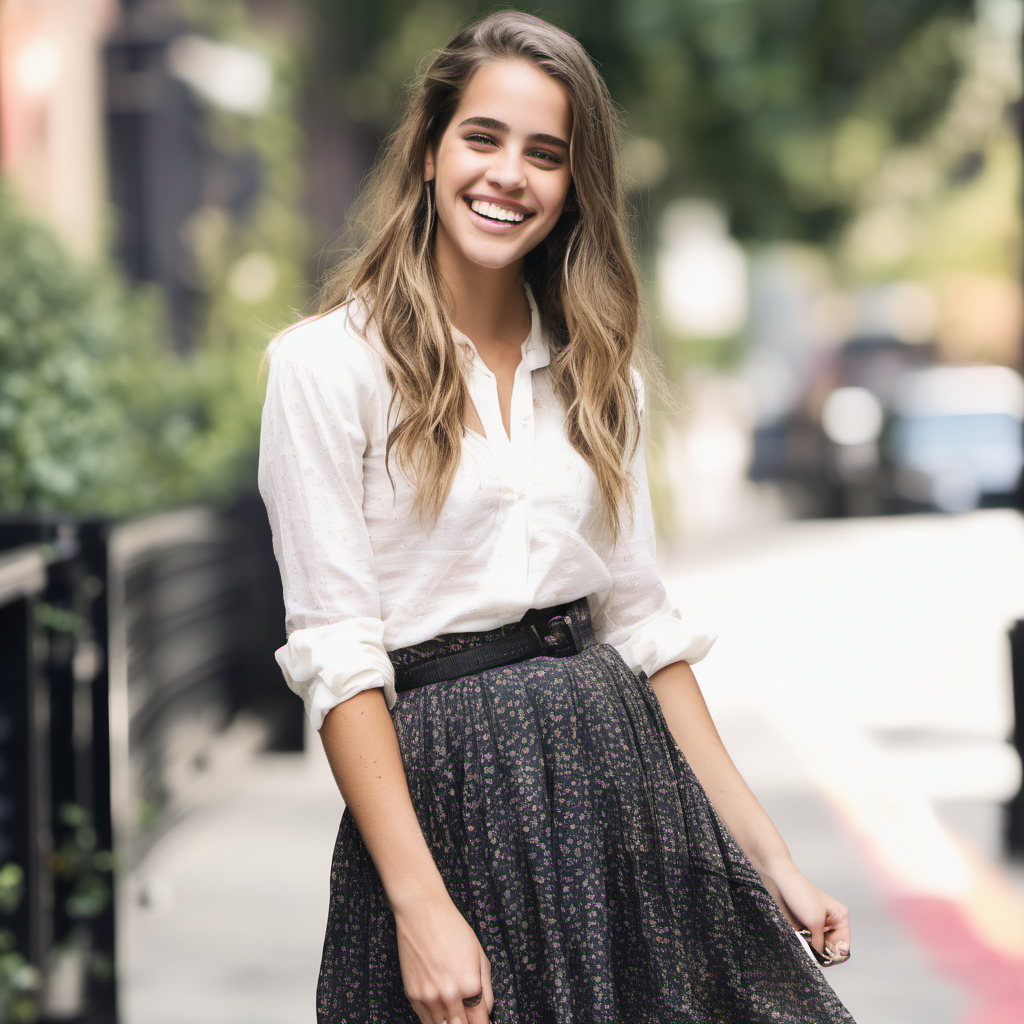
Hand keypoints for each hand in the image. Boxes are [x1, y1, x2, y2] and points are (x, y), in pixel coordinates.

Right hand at [393, 894, 493, 1023]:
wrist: (421, 913)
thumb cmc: (452, 929)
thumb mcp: (479, 956)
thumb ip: (486, 989)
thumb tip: (486, 1012)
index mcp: (470, 985)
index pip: (480, 1022)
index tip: (484, 1022)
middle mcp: (449, 996)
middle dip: (467, 1023)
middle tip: (469, 1016)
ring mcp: (428, 998)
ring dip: (451, 1022)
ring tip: (455, 1010)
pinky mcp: (412, 996)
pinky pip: (426, 1020)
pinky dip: (435, 1018)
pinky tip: (441, 1007)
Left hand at [758, 862, 850, 965]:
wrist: (780, 882)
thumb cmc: (801, 894)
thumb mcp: (815, 921)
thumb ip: (819, 942)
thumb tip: (820, 959)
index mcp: (840, 917)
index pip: (844, 943)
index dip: (837, 954)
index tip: (828, 959)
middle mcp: (830, 923)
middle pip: (832, 947)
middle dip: (824, 953)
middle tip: (815, 955)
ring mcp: (816, 925)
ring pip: (819, 946)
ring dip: (813, 950)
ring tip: (807, 947)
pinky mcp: (803, 927)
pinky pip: (807, 943)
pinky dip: (805, 946)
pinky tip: (801, 944)